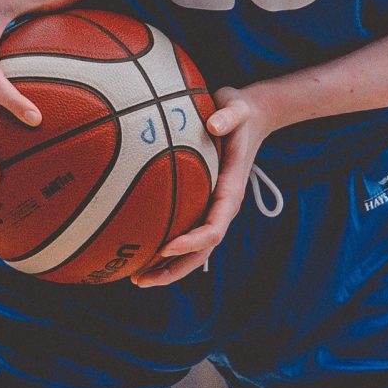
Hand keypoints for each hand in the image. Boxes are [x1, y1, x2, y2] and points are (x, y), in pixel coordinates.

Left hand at [132, 85, 277, 287]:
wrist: (252, 115)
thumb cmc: (241, 111)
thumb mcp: (238, 107)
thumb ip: (229, 116)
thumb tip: (213, 123)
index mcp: (231, 191)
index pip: (215, 227)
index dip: (192, 242)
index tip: (166, 246)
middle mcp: (222, 206)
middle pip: (202, 251)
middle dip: (173, 269)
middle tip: (140, 279)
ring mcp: (212, 207)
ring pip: (193, 250)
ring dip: (167, 268)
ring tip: (136, 278)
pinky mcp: (202, 203)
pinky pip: (185, 233)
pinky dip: (165, 250)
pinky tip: (140, 252)